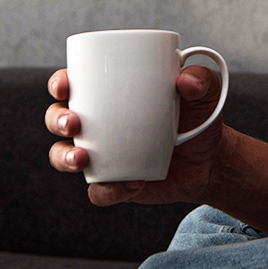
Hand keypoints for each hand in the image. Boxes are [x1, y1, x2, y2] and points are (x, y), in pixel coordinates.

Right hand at [45, 65, 227, 206]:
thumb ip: (200, 78)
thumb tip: (185, 82)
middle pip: (58, 118)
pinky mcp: (114, 182)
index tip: (66, 86)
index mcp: (108, 93)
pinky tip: (131, 183)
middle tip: (74, 123)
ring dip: (64, 158)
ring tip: (83, 159)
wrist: (211, 158)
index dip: (60, 83)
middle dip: (57, 120)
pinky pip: (98, 190)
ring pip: (64, 156)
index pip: (72, 84)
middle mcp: (97, 123)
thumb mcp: (204, 90)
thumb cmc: (199, 115)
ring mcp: (102, 155)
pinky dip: (108, 190)